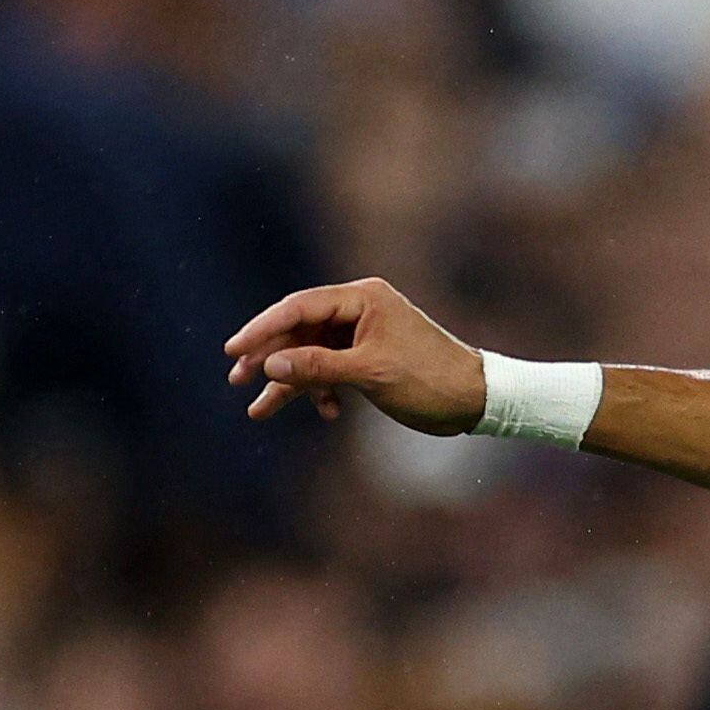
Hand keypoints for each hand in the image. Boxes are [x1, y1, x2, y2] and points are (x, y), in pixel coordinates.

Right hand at [224, 278, 484, 432]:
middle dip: (271, 358)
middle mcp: (362, 309)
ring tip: (260, 410)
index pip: (299, 307)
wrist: (475, 400)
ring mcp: (365, 333)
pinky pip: (332, 369)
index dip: (262, 329)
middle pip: (300, 330)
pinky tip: (325, 412)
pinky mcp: (370, 357)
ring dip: (290, 382)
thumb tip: (270, 363)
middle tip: (238, 380)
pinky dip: (322, 390)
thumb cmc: (429, 379)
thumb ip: (318, 366)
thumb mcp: (369, 373)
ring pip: (312, 354)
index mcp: (364, 298)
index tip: (233, 350)